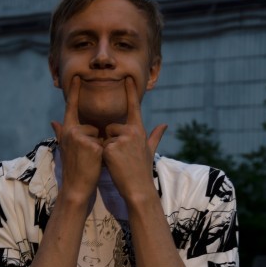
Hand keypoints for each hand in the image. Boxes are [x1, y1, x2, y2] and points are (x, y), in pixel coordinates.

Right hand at [51, 76, 102, 201]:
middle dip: (94, 141)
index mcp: (67, 130)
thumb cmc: (74, 169)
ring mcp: (81, 138)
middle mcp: (71, 131)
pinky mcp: (92, 146)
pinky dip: (103, 153)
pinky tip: (95, 163)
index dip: (75, 91)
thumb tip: (53, 121)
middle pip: (92, 127)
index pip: (71, 107)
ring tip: (90, 160)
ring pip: (99, 135)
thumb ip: (61, 133)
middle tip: (86, 157)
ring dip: (99, 147)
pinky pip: (104, 143)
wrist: (76, 188)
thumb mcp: (65, 149)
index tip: (79, 76)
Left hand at [102, 77, 166, 201]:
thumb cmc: (143, 170)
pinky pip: (101, 146)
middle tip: (121, 157)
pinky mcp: (111, 148)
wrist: (138, 189)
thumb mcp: (150, 150)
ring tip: (118, 162)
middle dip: (111, 140)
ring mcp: (121, 139)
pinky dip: (103, 156)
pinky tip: (113, 165)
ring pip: (105, 137)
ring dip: (107, 148)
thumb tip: (164, 124)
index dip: (130, 92)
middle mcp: (132, 132)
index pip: (134, 107)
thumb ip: (155, 135)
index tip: (126, 77)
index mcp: (139, 130)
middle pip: (111, 127)